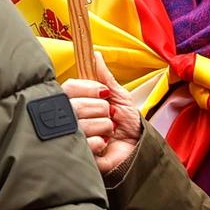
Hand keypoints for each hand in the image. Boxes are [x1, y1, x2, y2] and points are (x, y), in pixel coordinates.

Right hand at [67, 52, 143, 176]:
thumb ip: (104, 77)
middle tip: (110, 114)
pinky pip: (86, 144)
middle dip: (101, 109)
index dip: (88, 88)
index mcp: (76, 101)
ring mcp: (73, 136)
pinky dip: (101, 142)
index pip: (69, 88)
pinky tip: (105, 144)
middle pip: (75, 106)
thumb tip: (96, 55)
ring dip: (104, 126)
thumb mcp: (118, 95)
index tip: (104, 93)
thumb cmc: (127, 122)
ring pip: (82, 125)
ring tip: (109, 131)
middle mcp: (71, 118)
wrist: (139, 147)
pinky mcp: (79, 155)